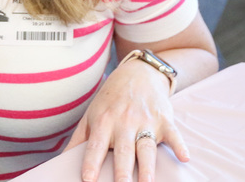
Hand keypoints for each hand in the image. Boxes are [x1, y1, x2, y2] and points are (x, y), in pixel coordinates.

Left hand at [64, 60, 187, 181]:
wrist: (138, 73)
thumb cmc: (111, 99)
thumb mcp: (91, 114)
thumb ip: (79, 139)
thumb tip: (60, 160)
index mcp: (103, 121)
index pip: (95, 146)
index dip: (91, 163)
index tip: (88, 180)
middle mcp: (124, 121)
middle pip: (123, 150)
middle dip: (122, 170)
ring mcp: (145, 120)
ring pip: (146, 146)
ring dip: (148, 166)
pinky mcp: (164, 119)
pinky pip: (174, 134)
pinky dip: (179, 145)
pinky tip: (184, 158)